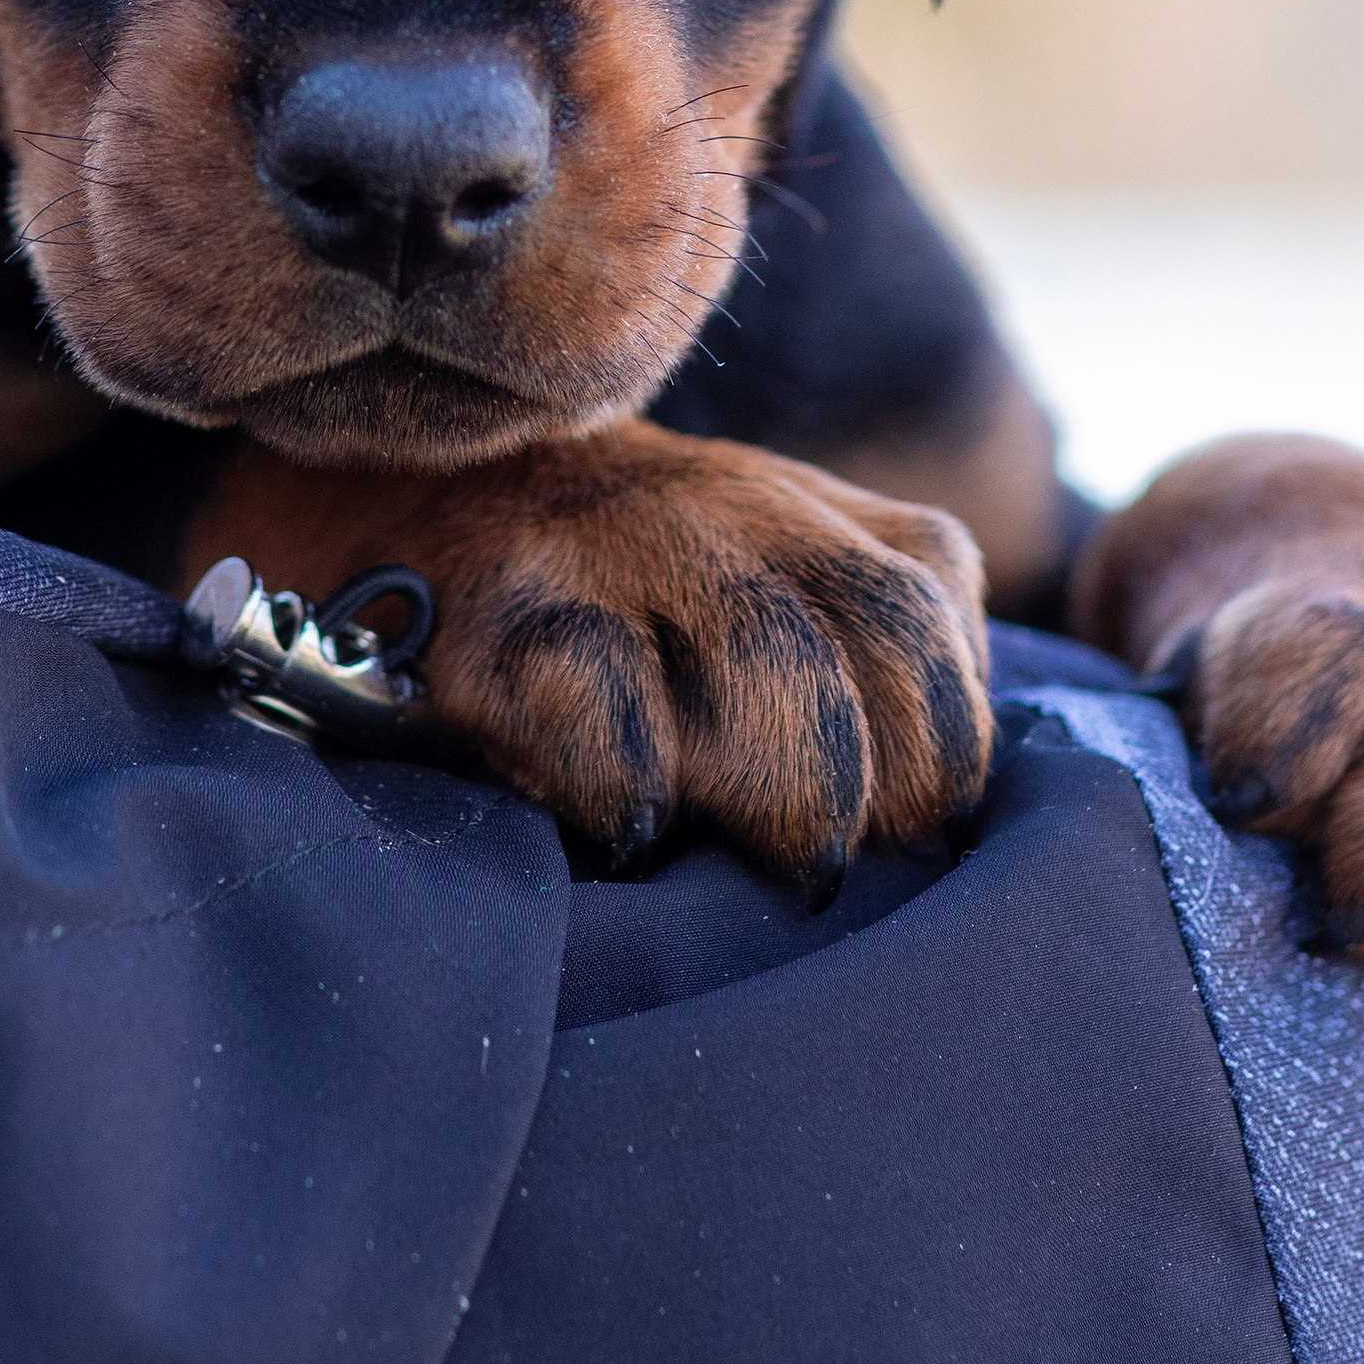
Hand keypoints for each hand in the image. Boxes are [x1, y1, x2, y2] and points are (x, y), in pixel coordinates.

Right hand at [181, 423, 991, 893]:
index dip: (938, 749)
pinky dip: (633, 782)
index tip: (895, 829)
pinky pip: (605, 701)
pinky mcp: (513, 613)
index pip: (937, 616)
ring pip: (772, 663)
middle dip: (881, 777)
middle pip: (879, 628)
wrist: (417, 501)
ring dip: (781, 788)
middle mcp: (740, 510)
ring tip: (739, 851)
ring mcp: (621, 544)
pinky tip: (628, 825)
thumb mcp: (772, 589)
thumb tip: (945, 829)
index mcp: (823, 517)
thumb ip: (872, 667)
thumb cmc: (626, 604)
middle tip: (821, 861)